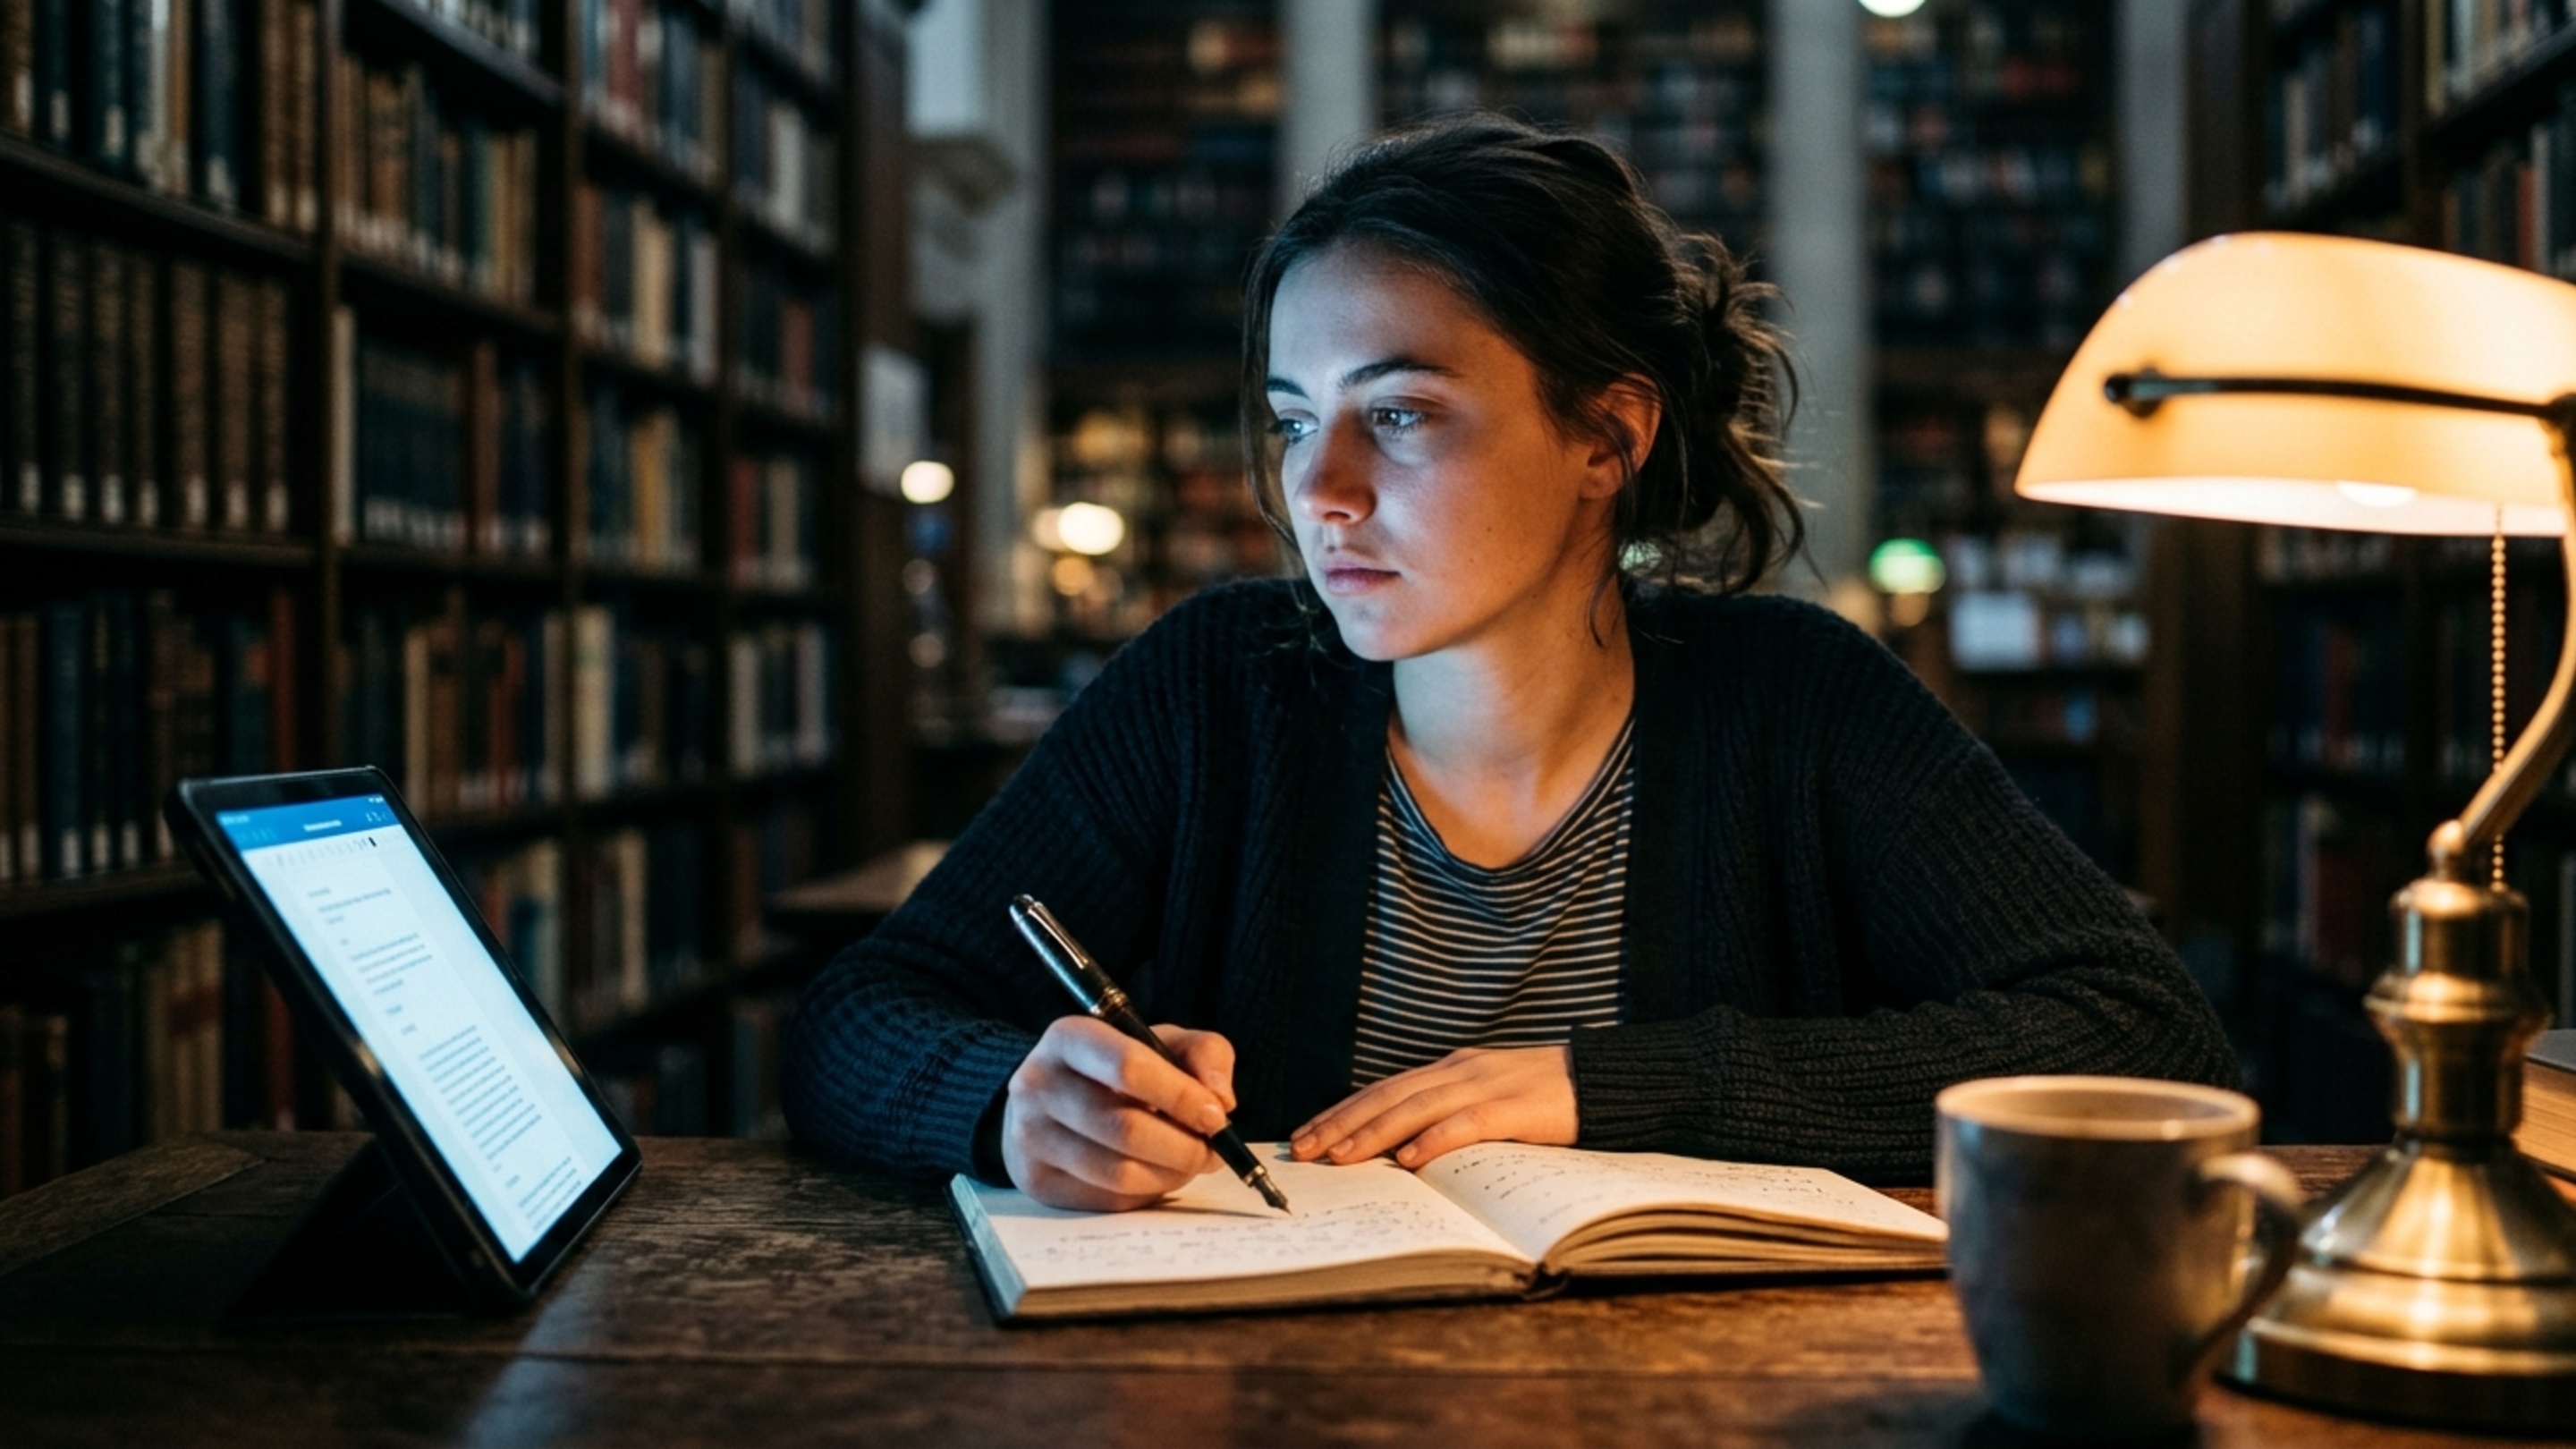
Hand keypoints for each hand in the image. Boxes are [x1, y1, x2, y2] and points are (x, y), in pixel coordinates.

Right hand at [1000, 1016, 1238, 1211]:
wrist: (1052, 1099)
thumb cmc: (1118, 1069)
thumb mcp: (1163, 1042)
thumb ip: (1205, 1054)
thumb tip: (1220, 1101)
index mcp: (1069, 1038)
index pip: (1128, 1067)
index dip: (1181, 1096)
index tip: (1216, 1116)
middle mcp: (1037, 1084)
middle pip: (1125, 1128)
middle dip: (1184, 1146)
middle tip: (1212, 1151)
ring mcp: (1029, 1135)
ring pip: (1118, 1172)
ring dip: (1170, 1174)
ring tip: (1189, 1162)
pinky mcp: (1035, 1179)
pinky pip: (1107, 1198)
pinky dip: (1146, 1192)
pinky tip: (1155, 1173)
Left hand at [1289, 1044, 1575, 1168]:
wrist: (1605, 1078)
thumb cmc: (1548, 1097)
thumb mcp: (1490, 1099)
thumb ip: (1451, 1113)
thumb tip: (1406, 1147)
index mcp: (1452, 1069)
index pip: (1384, 1089)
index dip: (1342, 1111)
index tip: (1307, 1134)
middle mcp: (1461, 1071)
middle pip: (1389, 1096)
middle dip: (1342, 1123)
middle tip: (1304, 1149)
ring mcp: (1488, 1086)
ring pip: (1417, 1107)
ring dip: (1374, 1133)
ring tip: (1341, 1155)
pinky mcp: (1517, 1107)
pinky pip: (1468, 1123)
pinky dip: (1435, 1139)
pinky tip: (1409, 1158)